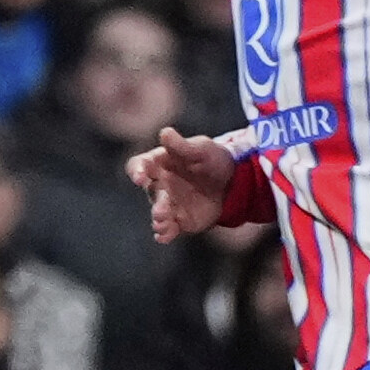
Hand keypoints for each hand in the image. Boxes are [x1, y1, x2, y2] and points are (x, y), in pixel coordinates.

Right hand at [132, 129, 257, 241]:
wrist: (232, 181)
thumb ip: (182, 145)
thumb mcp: (201, 148)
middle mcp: (159, 185)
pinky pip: (167, 229)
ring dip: (158, 219)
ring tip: (163, 222)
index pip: (139, 166)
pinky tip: (164, 236)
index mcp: (159, 163)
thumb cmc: (211, 159)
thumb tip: (165, 133)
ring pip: (157, 213)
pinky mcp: (179, 221)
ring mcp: (168, 204)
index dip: (137, 170)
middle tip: (162, 210)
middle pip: (151, 193)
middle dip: (156, 202)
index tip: (140, 176)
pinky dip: (164, 234)